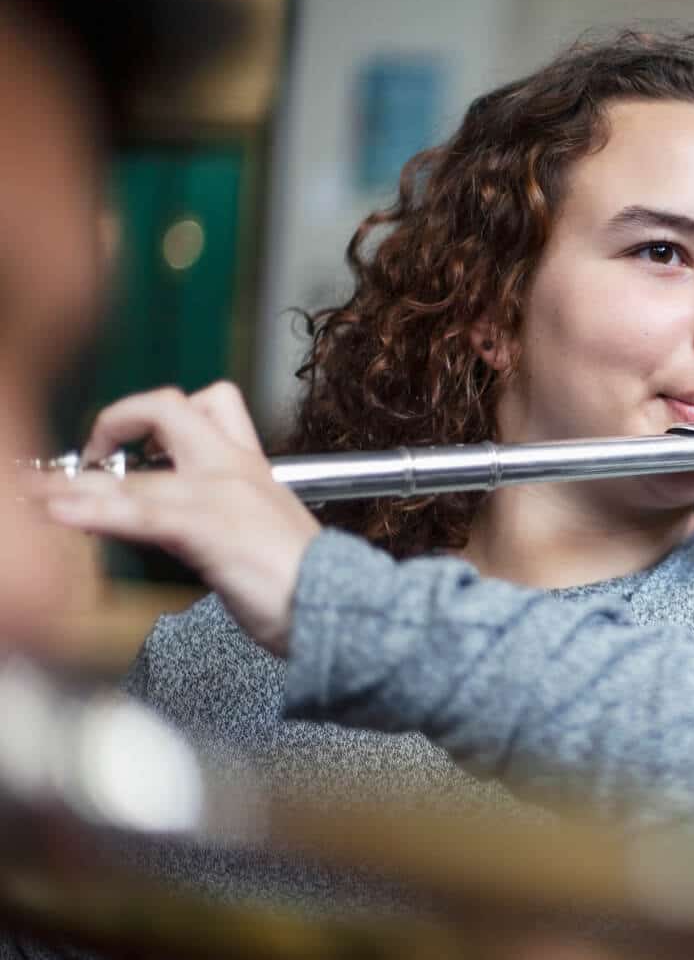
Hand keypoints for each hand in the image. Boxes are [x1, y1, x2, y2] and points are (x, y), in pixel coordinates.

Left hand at [39, 382, 319, 655]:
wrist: (342, 604)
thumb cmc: (309, 582)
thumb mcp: (264, 530)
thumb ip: (222, 514)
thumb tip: (177, 522)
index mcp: (251, 467)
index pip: (208, 405)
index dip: (155, 414)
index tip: (122, 444)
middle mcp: (234, 469)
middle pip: (168, 406)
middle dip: (114, 421)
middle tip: (89, 455)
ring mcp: (219, 495)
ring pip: (135, 474)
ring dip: (75, 485)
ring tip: (34, 493)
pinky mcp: (208, 529)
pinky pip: (139, 513)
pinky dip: (91, 511)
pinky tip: (60, 514)